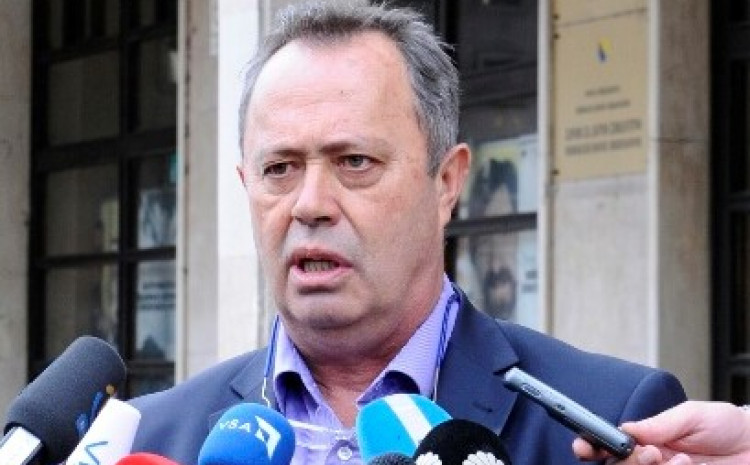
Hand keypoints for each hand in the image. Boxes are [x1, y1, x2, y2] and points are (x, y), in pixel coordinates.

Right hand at [573, 401, 749, 463]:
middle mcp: (653, 460)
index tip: (585, 447)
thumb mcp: (691, 415)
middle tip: (649, 451)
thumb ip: (658, 423)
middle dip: (628, 461)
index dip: (593, 446)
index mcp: (648, 439)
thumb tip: (626, 427)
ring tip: (677, 458)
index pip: (612, 445)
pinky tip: (689, 464)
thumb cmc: (727, 425)